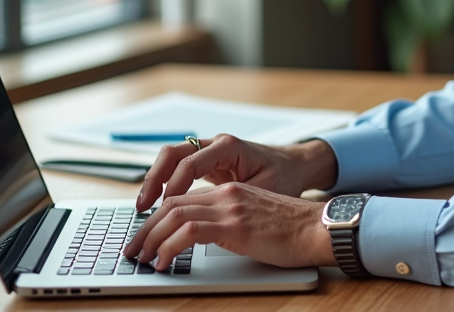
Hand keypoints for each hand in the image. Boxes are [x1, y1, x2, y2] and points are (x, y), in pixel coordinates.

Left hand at [122, 182, 335, 269]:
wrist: (319, 228)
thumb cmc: (295, 230)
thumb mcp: (256, 219)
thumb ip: (231, 222)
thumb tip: (207, 240)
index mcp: (231, 191)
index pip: (181, 197)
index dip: (157, 217)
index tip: (145, 237)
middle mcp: (226, 193)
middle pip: (171, 203)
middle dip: (145, 228)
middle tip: (134, 251)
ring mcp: (230, 207)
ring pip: (174, 214)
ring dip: (151, 238)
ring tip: (143, 258)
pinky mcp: (234, 225)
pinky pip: (188, 231)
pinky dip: (169, 246)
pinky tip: (164, 261)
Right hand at [133, 134, 337, 211]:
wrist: (296, 165)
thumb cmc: (284, 176)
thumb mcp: (264, 190)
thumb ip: (236, 200)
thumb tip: (211, 218)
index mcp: (229, 146)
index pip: (190, 163)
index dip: (173, 186)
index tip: (164, 208)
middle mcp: (215, 144)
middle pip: (172, 153)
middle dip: (154, 178)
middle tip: (143, 206)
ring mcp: (210, 152)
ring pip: (172, 158)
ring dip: (156, 180)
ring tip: (144, 206)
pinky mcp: (208, 163)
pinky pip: (179, 168)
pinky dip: (166, 182)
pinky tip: (158, 203)